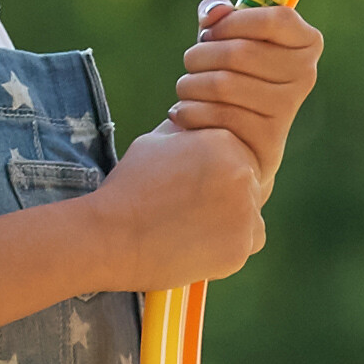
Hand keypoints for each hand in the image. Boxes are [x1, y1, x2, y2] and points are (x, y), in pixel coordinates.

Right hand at [96, 118, 269, 288]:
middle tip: (190, 207)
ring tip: (191, 224)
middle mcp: (242, 173)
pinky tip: (198, 241)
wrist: (112, 237)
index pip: (239, 153)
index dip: (215, 171)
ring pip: (251, 212)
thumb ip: (187, 130)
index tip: (190, 186)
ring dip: (231, 218)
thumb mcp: (154, 142)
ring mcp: (246, 212)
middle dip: (226, 193)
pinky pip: (250, 241)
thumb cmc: (130, 188)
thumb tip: (199, 117)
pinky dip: (230, 244)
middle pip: (249, 182)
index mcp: (224, 141)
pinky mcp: (242, 246)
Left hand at [165, 0, 323, 187]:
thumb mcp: (229, 38)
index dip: (233, 22)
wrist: (237, 139)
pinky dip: (190, 111)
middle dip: (200, 54)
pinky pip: (217, 115)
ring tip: (186, 87)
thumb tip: (214, 13)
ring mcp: (288, 107)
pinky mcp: (267, 138)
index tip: (211, 32)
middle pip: (239, 52)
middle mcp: (305, 73)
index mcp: (306, 41)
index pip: (274, 19)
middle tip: (192, 61)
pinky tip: (183, 112)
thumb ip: (220, 16)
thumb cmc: (233, 75)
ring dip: (190, 84)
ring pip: (223, 84)